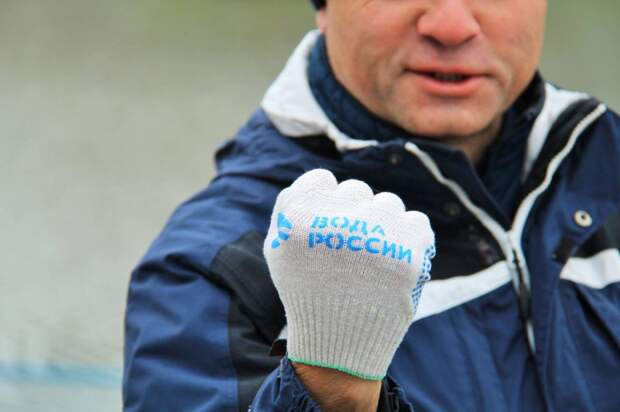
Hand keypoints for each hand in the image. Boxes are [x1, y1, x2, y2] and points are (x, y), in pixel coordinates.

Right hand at [264, 169, 434, 379]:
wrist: (338, 342)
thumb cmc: (307, 292)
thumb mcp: (278, 250)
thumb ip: (291, 208)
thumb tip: (322, 182)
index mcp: (300, 214)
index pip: (322, 179)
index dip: (326, 204)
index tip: (328, 227)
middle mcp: (337, 216)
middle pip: (356, 190)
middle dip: (354, 214)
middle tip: (351, 251)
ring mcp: (375, 230)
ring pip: (388, 204)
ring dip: (383, 226)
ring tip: (372, 261)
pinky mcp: (409, 248)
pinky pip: (416, 222)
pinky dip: (409, 240)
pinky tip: (393, 264)